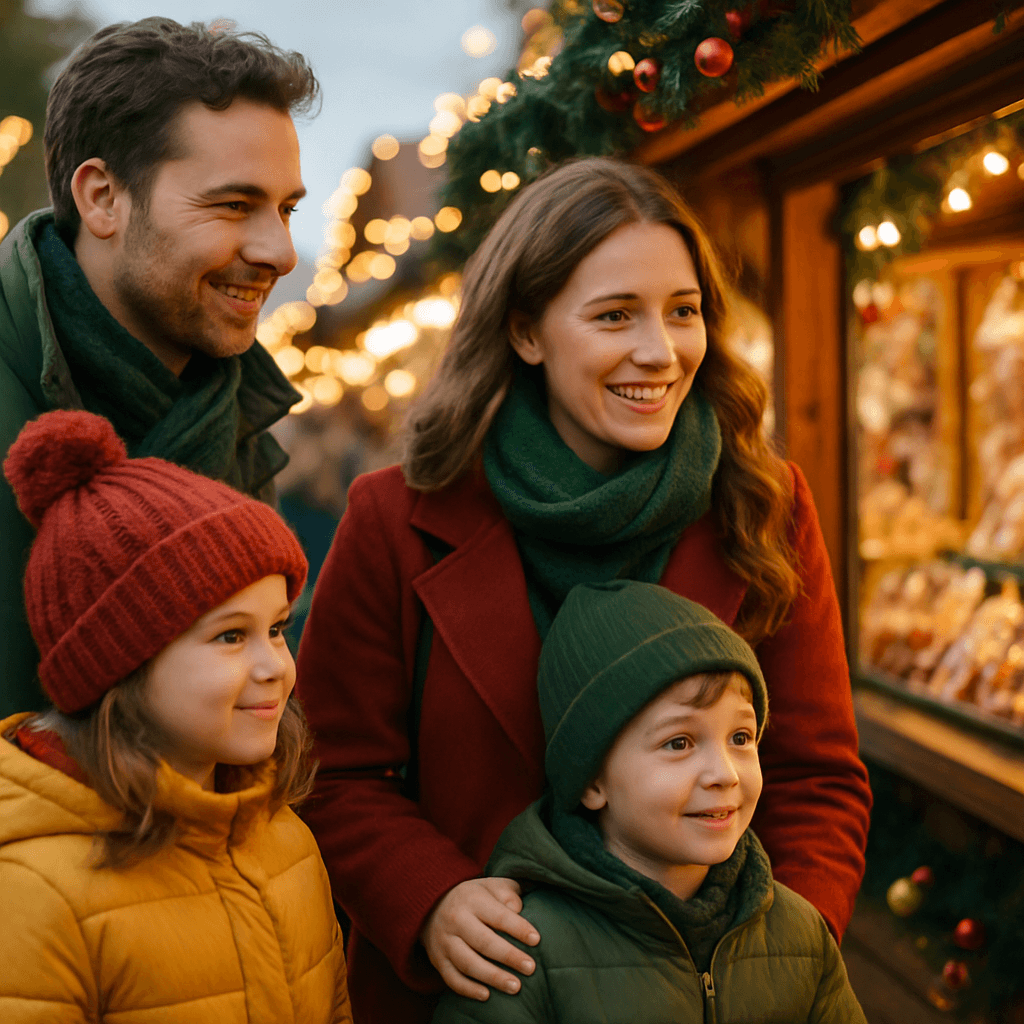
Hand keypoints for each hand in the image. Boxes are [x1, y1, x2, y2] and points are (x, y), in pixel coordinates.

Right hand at [421, 877, 540, 1000]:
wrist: (433, 904)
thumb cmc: (474, 897)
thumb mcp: (491, 886)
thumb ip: (507, 893)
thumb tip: (518, 909)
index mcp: (473, 899)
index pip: (498, 915)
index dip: (518, 928)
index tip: (536, 940)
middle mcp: (456, 919)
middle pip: (484, 941)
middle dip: (509, 956)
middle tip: (530, 968)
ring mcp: (445, 941)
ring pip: (468, 963)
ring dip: (493, 977)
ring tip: (515, 986)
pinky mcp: (438, 960)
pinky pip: (452, 978)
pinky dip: (468, 989)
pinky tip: (487, 995)